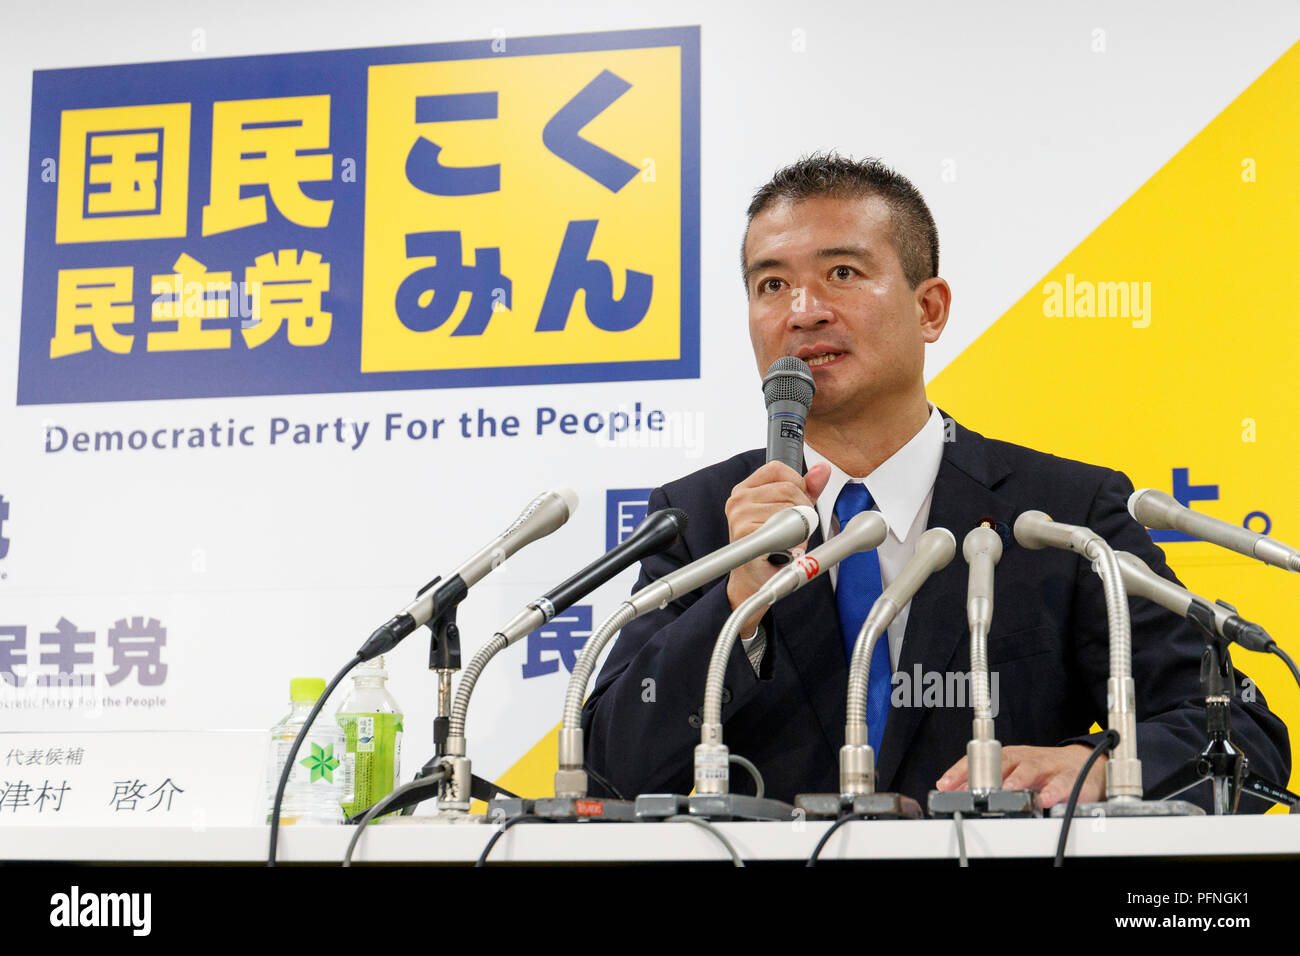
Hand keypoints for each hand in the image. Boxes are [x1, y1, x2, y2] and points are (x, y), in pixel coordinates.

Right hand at [724, 461, 831, 633]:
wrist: (755, 580)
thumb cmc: (770, 547)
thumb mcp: (791, 511)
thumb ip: (807, 489)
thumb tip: (823, 469)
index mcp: (746, 489)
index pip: (778, 468)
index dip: (797, 483)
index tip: (800, 502)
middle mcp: (738, 499)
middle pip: (788, 489)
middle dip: (804, 509)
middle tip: (799, 529)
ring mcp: (739, 515)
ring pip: (789, 508)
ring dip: (799, 529)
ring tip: (789, 541)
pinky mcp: (745, 532)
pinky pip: (783, 528)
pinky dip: (792, 542)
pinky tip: (785, 549)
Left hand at [935, 744, 1107, 807]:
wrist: (1085, 764)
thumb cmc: (1044, 770)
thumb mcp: (1014, 772)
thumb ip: (986, 781)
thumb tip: (955, 790)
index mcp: (1009, 757)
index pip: (979, 760)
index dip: (961, 772)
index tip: (944, 784)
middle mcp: (1026, 759)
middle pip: (1002, 762)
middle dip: (985, 775)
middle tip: (971, 788)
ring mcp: (1048, 767)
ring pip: (1030, 770)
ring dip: (1017, 779)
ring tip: (1006, 789)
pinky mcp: (1070, 779)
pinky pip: (1061, 785)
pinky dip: (1054, 792)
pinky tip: (1046, 799)